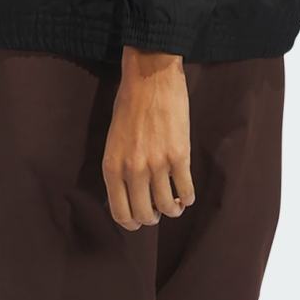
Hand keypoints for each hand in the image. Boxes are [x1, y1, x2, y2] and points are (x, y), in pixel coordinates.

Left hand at [101, 47, 194, 229]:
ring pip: (167, 208)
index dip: (131, 222)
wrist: (150, 77)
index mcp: (112, 165)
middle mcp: (132, 169)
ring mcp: (157, 164)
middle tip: (157, 210)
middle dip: (152, 218)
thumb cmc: (129, 103)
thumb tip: (126, 193)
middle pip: (144, 215)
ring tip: (173, 202)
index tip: (139, 219)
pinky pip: (186, 192)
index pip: (120, 212)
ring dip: (172, 209)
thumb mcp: (113, 138)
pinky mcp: (179, 157)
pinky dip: (187, 198)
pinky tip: (185, 193)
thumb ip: (119, 167)